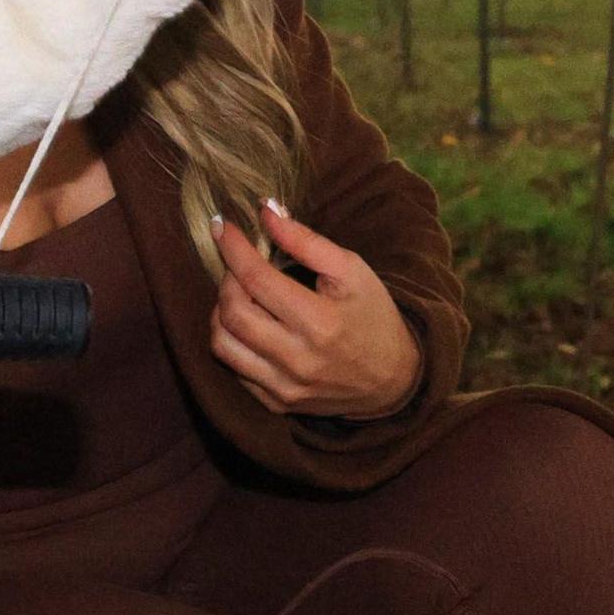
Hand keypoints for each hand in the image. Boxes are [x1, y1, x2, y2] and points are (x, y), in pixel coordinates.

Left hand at [209, 198, 423, 419]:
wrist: (393, 380)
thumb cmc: (372, 315)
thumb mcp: (351, 270)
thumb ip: (305, 240)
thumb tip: (265, 211)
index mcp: (320, 322)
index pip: (256, 279)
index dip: (232, 247)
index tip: (220, 226)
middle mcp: (298, 359)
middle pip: (232, 313)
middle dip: (226, 279)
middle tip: (240, 267)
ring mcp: (284, 386)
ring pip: (222, 345)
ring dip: (221, 312)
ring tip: (241, 297)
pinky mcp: (277, 403)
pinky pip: (234, 369)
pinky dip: (233, 341)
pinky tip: (251, 326)